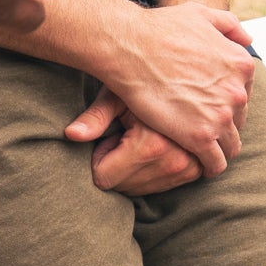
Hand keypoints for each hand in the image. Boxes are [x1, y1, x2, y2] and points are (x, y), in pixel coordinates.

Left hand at [69, 88, 204, 195]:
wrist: (183, 75)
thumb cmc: (140, 82)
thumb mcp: (115, 94)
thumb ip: (95, 117)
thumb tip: (70, 135)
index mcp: (152, 144)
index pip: (104, 178)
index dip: (100, 155)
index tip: (110, 134)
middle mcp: (174, 161)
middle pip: (121, 187)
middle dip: (117, 164)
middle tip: (126, 133)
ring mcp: (188, 169)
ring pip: (139, 190)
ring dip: (133, 168)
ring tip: (141, 136)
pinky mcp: (195, 171)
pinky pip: (158, 186)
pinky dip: (150, 170)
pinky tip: (156, 143)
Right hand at [73, 2, 255, 176]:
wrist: (131, 47)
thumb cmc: (160, 28)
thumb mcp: (201, 13)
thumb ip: (229, 24)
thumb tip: (248, 38)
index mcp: (240, 64)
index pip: (245, 94)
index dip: (226, 101)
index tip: (209, 104)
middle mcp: (237, 92)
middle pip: (239, 120)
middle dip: (223, 124)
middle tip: (200, 124)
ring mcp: (221, 116)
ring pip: (231, 145)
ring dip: (217, 148)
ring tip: (198, 146)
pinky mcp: (201, 137)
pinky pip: (215, 164)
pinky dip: (208, 166)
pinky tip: (194, 160)